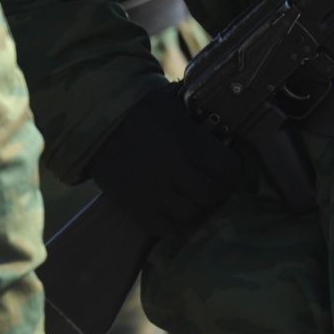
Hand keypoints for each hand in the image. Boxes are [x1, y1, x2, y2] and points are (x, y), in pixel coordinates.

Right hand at [83, 86, 249, 241]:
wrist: (99, 124)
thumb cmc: (145, 110)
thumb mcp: (179, 104)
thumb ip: (205, 117)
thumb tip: (233, 125)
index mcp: (188, 142)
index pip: (228, 168)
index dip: (234, 169)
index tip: (231, 167)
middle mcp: (173, 171)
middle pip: (212, 195)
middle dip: (219, 189)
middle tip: (217, 183)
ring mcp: (153, 193)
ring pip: (192, 214)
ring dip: (199, 206)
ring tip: (197, 196)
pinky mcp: (136, 209)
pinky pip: (167, 229)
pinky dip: (178, 224)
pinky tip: (179, 211)